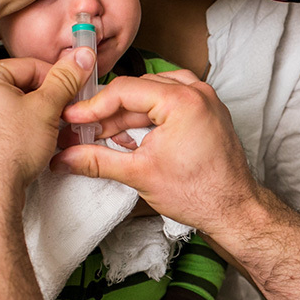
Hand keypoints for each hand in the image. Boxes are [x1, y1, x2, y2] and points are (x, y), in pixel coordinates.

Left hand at [0, 48, 95, 194]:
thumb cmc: (7, 151)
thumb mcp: (46, 107)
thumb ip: (65, 79)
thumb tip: (79, 57)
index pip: (29, 66)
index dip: (58, 79)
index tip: (73, 90)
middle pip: (17, 87)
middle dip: (43, 101)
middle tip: (63, 114)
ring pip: (7, 109)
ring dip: (31, 118)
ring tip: (46, 132)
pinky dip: (14, 132)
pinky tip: (27, 145)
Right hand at [52, 71, 259, 236]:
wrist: (234, 210)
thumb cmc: (199, 193)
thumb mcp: (139, 174)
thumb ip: (97, 160)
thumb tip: (65, 157)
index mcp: (182, 100)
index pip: (124, 90)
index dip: (93, 106)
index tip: (72, 119)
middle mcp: (197, 92)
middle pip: (138, 89)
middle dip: (109, 112)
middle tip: (84, 131)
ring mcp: (205, 100)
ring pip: (154, 93)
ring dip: (129, 113)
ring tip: (107, 136)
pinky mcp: (208, 111)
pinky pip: (172, 100)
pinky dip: (150, 114)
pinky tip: (134, 135)